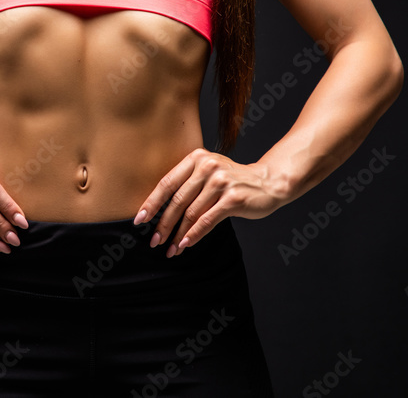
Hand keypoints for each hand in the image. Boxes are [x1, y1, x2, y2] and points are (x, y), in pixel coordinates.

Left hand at [133, 148, 288, 257]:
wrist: (268, 182)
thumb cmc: (233, 182)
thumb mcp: (208, 173)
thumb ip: (187, 184)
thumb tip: (158, 210)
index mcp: (196, 158)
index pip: (167, 183)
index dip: (151, 203)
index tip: (139, 220)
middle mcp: (207, 166)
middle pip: (177, 200)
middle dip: (163, 224)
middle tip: (154, 241)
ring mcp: (221, 182)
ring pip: (191, 213)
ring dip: (177, 234)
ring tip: (169, 248)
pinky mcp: (233, 198)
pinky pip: (207, 221)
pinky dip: (193, 235)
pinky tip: (185, 245)